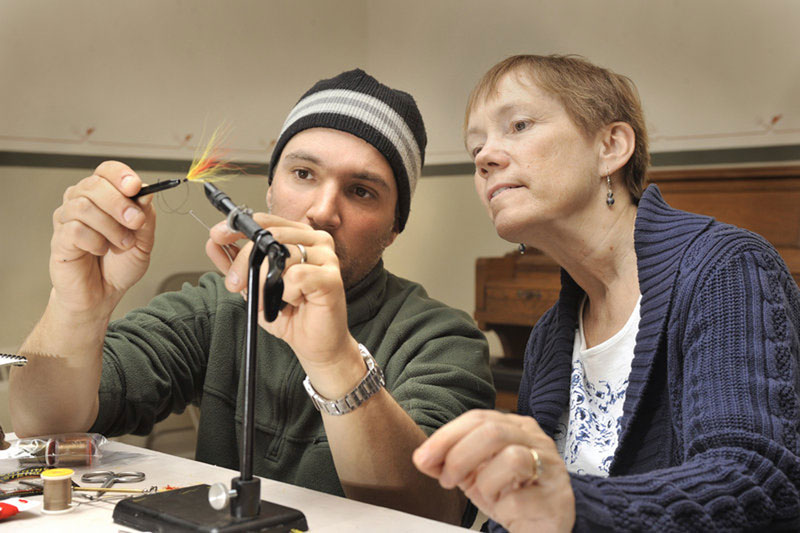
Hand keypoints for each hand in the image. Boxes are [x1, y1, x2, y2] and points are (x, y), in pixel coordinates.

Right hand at [50, 161, 155, 317]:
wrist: (103, 294)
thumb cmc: (119, 265)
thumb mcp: (144, 241)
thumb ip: (146, 217)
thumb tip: (146, 194)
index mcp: (104, 196)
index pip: (106, 171)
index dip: (120, 175)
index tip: (135, 187)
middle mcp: (82, 202)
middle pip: (94, 185)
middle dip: (119, 202)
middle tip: (135, 222)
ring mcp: (67, 219)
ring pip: (84, 206)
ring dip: (110, 226)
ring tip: (122, 243)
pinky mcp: (59, 238)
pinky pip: (75, 230)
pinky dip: (95, 242)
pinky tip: (100, 251)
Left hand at [207, 214, 360, 381]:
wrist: (316, 345)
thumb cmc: (291, 314)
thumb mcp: (254, 286)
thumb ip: (235, 263)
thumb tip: (213, 242)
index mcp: (299, 236)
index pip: (266, 220)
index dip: (238, 226)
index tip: (217, 235)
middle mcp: (316, 241)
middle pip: (270, 235)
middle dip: (245, 261)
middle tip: (235, 284)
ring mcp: (327, 257)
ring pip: (281, 255)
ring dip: (265, 283)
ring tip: (270, 301)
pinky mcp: (332, 277)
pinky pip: (296, 276)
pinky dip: (286, 293)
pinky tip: (296, 302)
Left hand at [413, 410, 574, 532]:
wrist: (543, 527)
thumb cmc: (512, 496)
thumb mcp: (476, 476)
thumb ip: (451, 463)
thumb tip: (422, 458)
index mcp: (515, 427)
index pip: (477, 418)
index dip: (446, 436)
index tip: (423, 457)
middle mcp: (535, 439)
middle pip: (492, 431)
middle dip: (459, 455)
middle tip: (447, 479)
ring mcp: (549, 465)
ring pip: (512, 457)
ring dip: (484, 480)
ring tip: (483, 495)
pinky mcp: (555, 496)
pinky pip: (519, 496)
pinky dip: (502, 503)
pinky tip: (504, 507)